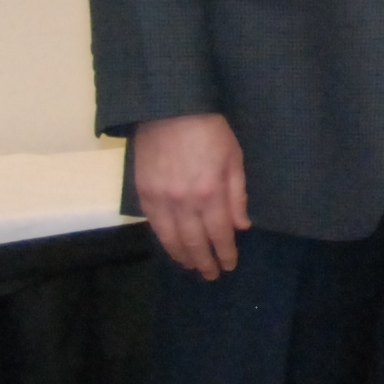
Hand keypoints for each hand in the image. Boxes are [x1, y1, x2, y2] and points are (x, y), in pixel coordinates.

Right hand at [133, 112, 246, 279]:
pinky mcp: (143, 192)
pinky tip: (171, 246)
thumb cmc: (209, 130)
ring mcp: (160, 198)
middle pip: (194, 241)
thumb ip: (237, 195)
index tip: (229, 265)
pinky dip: (163, 240)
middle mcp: (184, 201)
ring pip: (170, 238)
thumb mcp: (234, 158)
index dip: (225, 253)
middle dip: (204, 261)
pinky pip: (153, 224)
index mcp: (210, 192)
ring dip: (181, 256)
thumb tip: (241, 226)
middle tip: (211, 275)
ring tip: (191, 266)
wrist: (169, 109)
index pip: (219, 233)